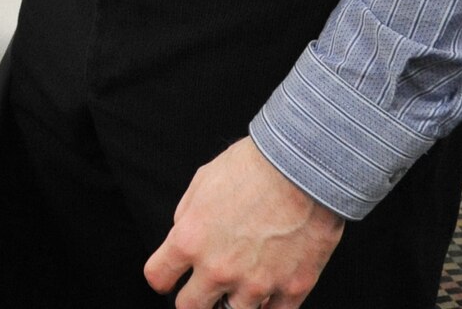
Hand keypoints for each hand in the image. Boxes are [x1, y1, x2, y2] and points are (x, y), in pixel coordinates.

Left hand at [143, 137, 344, 308]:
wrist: (303, 167)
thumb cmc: (253, 167)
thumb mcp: (202, 181)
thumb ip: (186, 215)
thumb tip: (183, 234)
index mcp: (190, 240)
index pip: (157, 277)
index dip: (162, 277)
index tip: (170, 276)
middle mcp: (219, 268)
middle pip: (190, 308)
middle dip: (193, 299)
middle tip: (203, 289)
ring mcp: (256, 284)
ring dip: (232, 302)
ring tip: (240, 283)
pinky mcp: (291, 289)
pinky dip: (268, 307)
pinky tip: (267, 293)